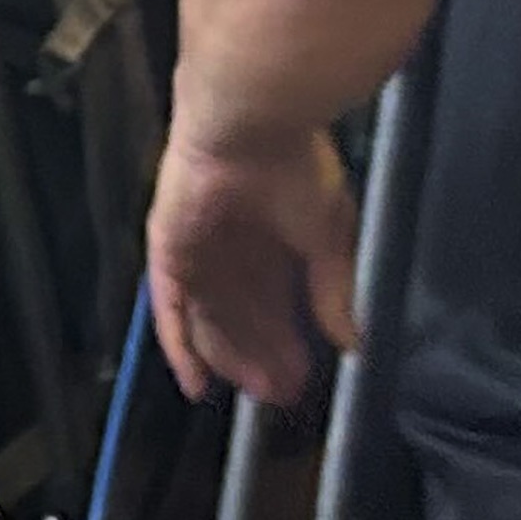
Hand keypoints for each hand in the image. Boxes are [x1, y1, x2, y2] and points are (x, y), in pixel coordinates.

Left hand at [144, 121, 355, 408]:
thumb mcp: (326, 239)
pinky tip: (197, 384)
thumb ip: (333, 292)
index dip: (288, 339)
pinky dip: (182, 347)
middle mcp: (231, 243)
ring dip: (232, 357)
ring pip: (211, 318)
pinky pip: (170, 309)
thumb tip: (352, 343)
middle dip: (263, 354)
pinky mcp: (168, 249)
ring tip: (259, 391)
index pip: (275, 299)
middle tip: (282, 393)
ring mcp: (196, 248)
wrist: (249, 126)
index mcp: (270, 233)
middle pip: (242, 314)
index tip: (306, 375)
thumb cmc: (294, 168)